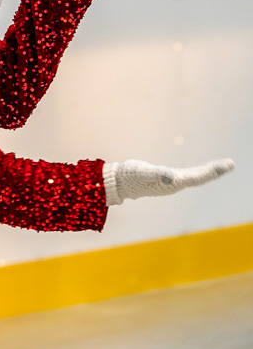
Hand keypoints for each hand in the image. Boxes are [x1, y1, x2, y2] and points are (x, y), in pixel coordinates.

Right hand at [103, 158, 234, 205]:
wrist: (117, 183)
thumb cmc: (129, 176)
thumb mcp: (142, 171)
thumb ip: (157, 174)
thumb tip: (171, 176)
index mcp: (173, 183)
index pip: (198, 177)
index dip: (213, 171)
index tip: (227, 165)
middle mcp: (174, 184)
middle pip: (200, 177)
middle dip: (215, 171)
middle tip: (231, 164)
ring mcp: (170, 183)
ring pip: (195, 177)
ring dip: (208, 173)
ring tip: (220, 167)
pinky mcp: (165, 180)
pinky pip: (188, 176)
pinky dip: (198, 173)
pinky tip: (200, 172)